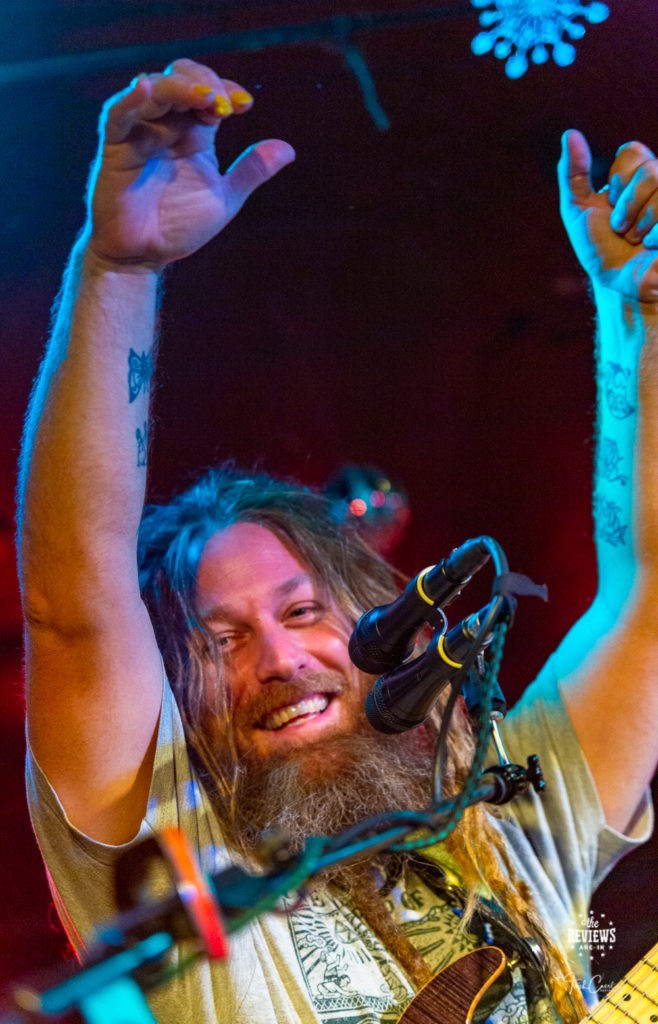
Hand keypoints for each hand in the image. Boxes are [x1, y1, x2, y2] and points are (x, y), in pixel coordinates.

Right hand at [86, 58, 294, 268]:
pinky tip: (146, 89)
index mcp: (193, 133)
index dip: (227, 89)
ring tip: (204, 97)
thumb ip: (251, 172)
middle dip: (205, 81)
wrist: (144, 256)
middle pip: (181, 77)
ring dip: (180, 86)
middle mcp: (166, 125)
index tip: (246, 104)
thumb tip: (289, 149)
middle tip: (225, 103)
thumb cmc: (178, 227)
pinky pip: (118, 113)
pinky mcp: (115, 146)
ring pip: (153, 88)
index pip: (209, 92)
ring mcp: (139, 132)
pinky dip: (131, 99)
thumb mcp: (224, 199)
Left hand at [558, 130, 657, 302]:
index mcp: (638, 175)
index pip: (633, 152)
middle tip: (621, 228)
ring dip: (639, 225)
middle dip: (626, 206)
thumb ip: (573, 174)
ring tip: (637, 240)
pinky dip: (655, 237)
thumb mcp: (577, 211)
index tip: (609, 204)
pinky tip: (652, 247)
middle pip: (651, 171)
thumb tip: (569, 133)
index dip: (617, 181)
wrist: (617, 283)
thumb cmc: (599, 249)